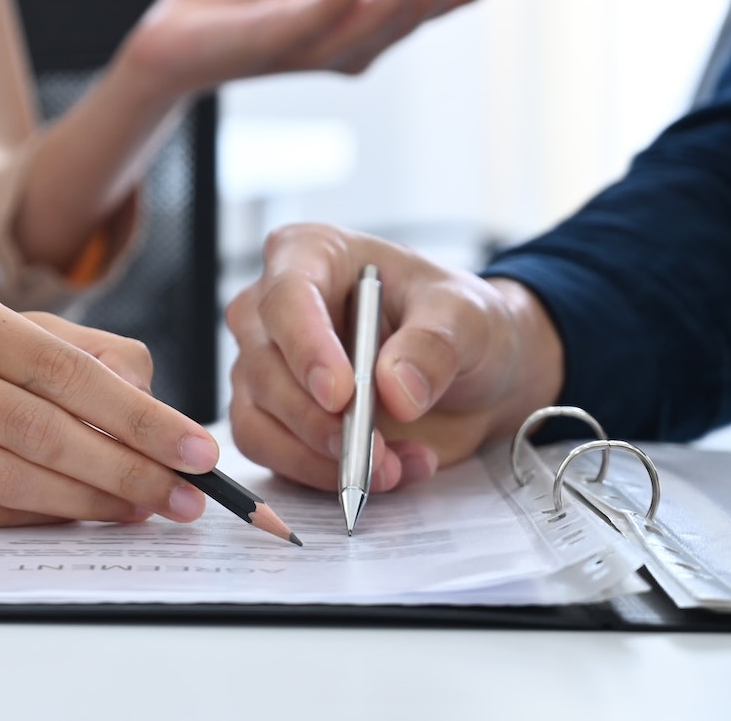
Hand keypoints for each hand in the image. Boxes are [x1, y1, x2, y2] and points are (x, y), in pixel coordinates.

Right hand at [0, 276, 222, 525]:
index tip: (195, 447)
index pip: (59, 369)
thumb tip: (155, 416)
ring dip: (89, 501)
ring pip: (9, 477)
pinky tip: (83, 517)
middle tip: (185, 494)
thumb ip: (79, 355)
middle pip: (38, 429)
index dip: (136, 414)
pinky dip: (40, 519)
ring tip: (145, 509)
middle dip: (125, 468)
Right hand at [226, 224, 564, 491]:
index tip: (341, 395)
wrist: (472, 376)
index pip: (288, 295)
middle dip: (318, 419)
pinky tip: (389, 471)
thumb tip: (394, 390)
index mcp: (311, 254)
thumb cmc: (459, 325)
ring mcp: (265, 364)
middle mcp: (274, 307)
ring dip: (321, 458)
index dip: (307, 346)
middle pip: (264, 364)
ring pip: (258, 418)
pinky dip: (323, 476)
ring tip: (393, 468)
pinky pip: (271, 455)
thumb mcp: (467, 319)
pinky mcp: (270, 416)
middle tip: (375, 452)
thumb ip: (434, 345)